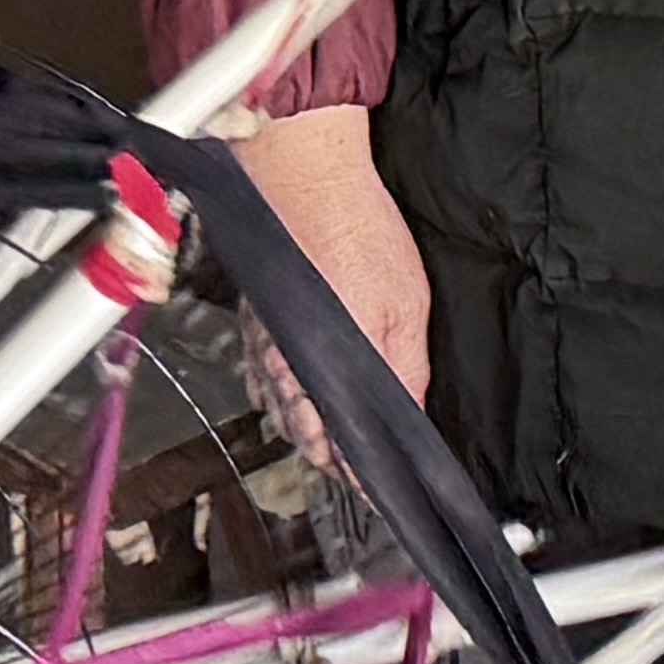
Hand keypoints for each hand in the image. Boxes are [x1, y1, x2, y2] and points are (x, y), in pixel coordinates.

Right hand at [231, 106, 432, 448]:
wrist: (303, 173)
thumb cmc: (354, 231)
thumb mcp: (404, 305)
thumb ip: (405, 370)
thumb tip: (410, 418)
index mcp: (324, 375)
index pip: (342, 447)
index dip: (364, 473)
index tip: (384, 490)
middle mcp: (284, 370)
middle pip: (306, 436)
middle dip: (333, 458)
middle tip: (362, 469)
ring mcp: (263, 346)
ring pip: (281, 410)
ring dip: (305, 429)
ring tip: (333, 442)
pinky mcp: (253, 321)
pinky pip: (261, 377)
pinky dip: (279, 395)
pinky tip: (294, 395)